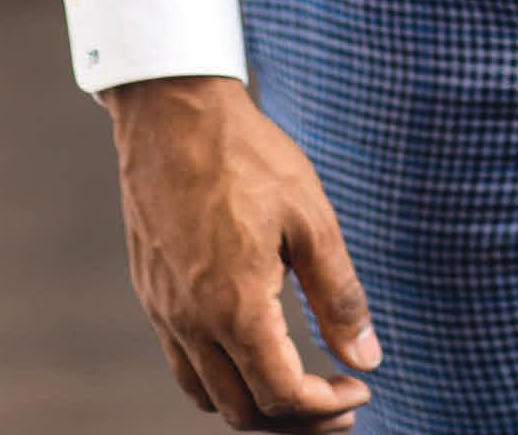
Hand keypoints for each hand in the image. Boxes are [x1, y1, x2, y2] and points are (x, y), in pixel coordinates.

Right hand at [98, 73, 381, 426]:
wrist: (174, 114)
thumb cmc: (248, 156)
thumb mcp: (311, 218)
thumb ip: (338, 295)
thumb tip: (366, 357)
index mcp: (235, 307)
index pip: (282, 395)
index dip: (325, 407)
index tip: (359, 389)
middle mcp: (191, 322)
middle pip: (244, 411)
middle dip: (296, 420)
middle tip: (340, 403)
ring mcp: (164, 312)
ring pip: (209, 396)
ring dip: (257, 406)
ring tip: (301, 389)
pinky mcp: (151, 294)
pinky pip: (184, 365)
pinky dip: (221, 380)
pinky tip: (254, 354)